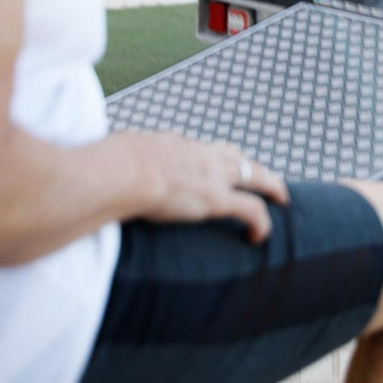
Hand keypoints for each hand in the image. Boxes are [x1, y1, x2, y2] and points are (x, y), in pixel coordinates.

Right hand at [126, 132, 288, 242]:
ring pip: (256, 175)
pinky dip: (261, 223)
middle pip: (237, 156)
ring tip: (281, 198)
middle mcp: (201, 155)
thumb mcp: (118, 154)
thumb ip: (121, 160)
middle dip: (254, 166)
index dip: (221, 156)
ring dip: (271, 186)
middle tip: (266, 177)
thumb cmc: (110, 164)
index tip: (225, 162)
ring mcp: (213, 176)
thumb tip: (101, 167)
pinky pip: (252, 210)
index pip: (207, 148)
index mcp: (177, 146)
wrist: (123, 171)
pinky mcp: (218, 200)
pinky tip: (259, 237)